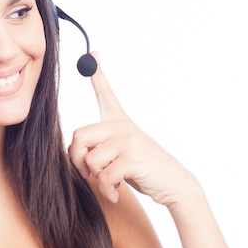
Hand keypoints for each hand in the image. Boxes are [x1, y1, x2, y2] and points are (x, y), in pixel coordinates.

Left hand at [68, 52, 195, 205]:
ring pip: (90, 159)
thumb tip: (73, 152)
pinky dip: (106, 189)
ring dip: (95, 179)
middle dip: (77, 160)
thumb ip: (99, 148)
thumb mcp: (119, 154)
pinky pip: (103, 175)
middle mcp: (122, 126)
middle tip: (87, 174)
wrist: (174, 185)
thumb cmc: (142, 170)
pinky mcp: (133, 157)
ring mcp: (128, 140)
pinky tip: (115, 193)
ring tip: (109, 184)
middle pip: (78, 136)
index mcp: (119, 121)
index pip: (105, 94)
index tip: (93, 54)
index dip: (97, 74)